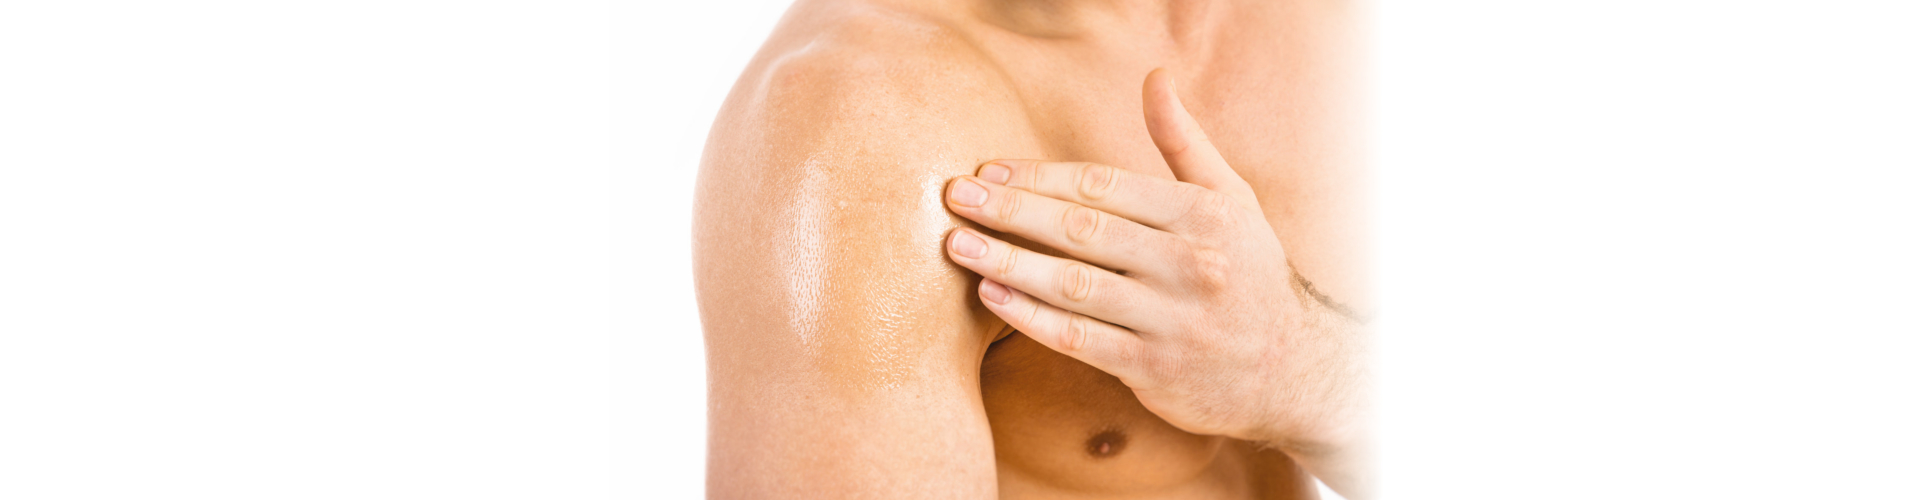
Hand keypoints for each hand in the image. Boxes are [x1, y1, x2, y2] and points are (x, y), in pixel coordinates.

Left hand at [942, 69, 1369, 494]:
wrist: (1293, 372)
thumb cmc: (1249, 274)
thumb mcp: (1231, 200)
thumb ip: (1184, 141)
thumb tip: (1155, 77)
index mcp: (1201, 215)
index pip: (1104, 186)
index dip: (1041, 177)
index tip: (989, 171)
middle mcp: (1189, 264)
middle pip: (1082, 231)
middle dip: (1013, 212)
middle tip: (957, 197)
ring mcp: (1170, 320)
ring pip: (1074, 286)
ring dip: (1009, 263)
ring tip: (959, 245)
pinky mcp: (1152, 369)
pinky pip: (1079, 339)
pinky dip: (1031, 318)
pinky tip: (991, 298)